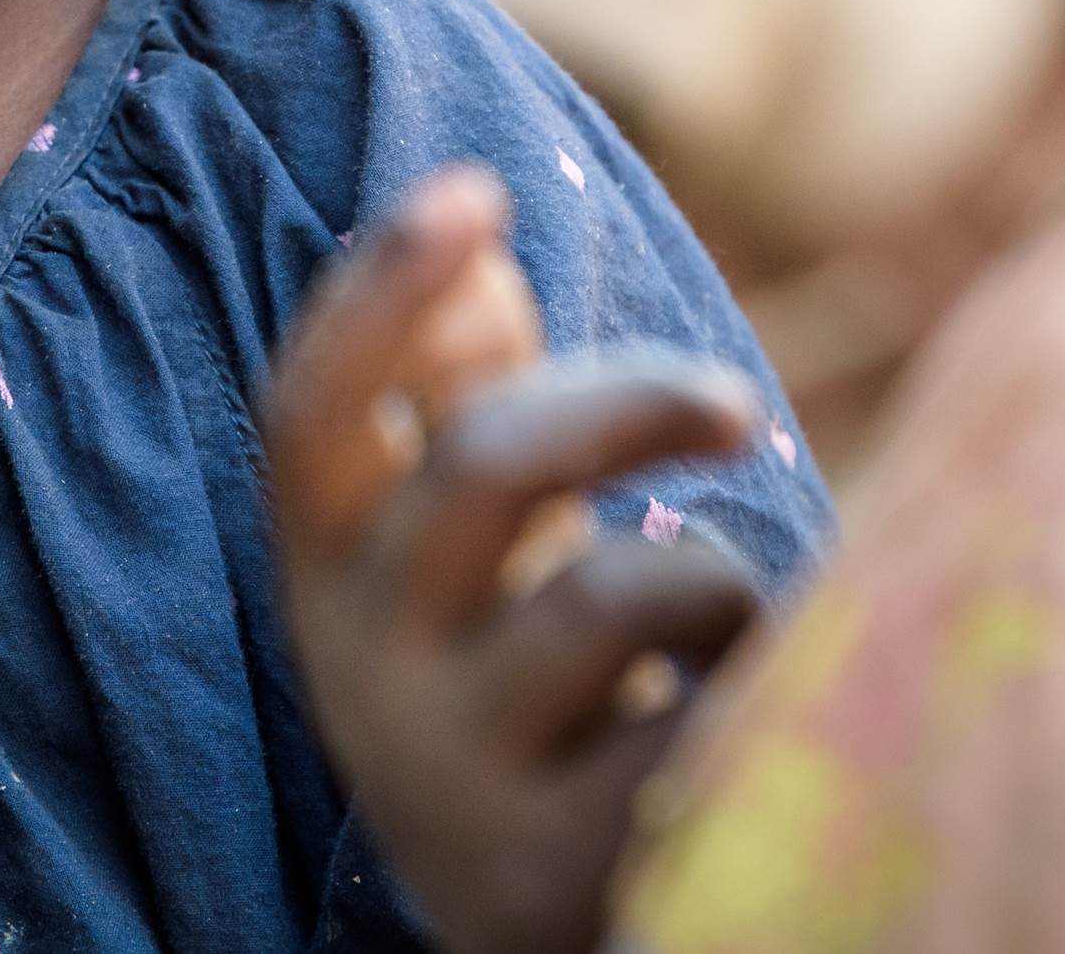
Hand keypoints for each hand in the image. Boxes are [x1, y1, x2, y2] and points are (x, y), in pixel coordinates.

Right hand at [271, 170, 766, 953]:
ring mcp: (453, 777)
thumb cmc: (524, 688)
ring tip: (729, 632)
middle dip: (628, 399)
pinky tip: (747, 727)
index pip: (306, 412)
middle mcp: (360, 672)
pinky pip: (700, 717)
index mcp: (328, 573)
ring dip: (712, 579)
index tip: (471, 185)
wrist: (537, 929)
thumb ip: (462, 399)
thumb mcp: (469, 554)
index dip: (374, 292)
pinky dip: (758, 689)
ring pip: (609, 592)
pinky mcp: (558, 870)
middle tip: (736, 404)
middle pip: (484, 468)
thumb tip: (472, 236)